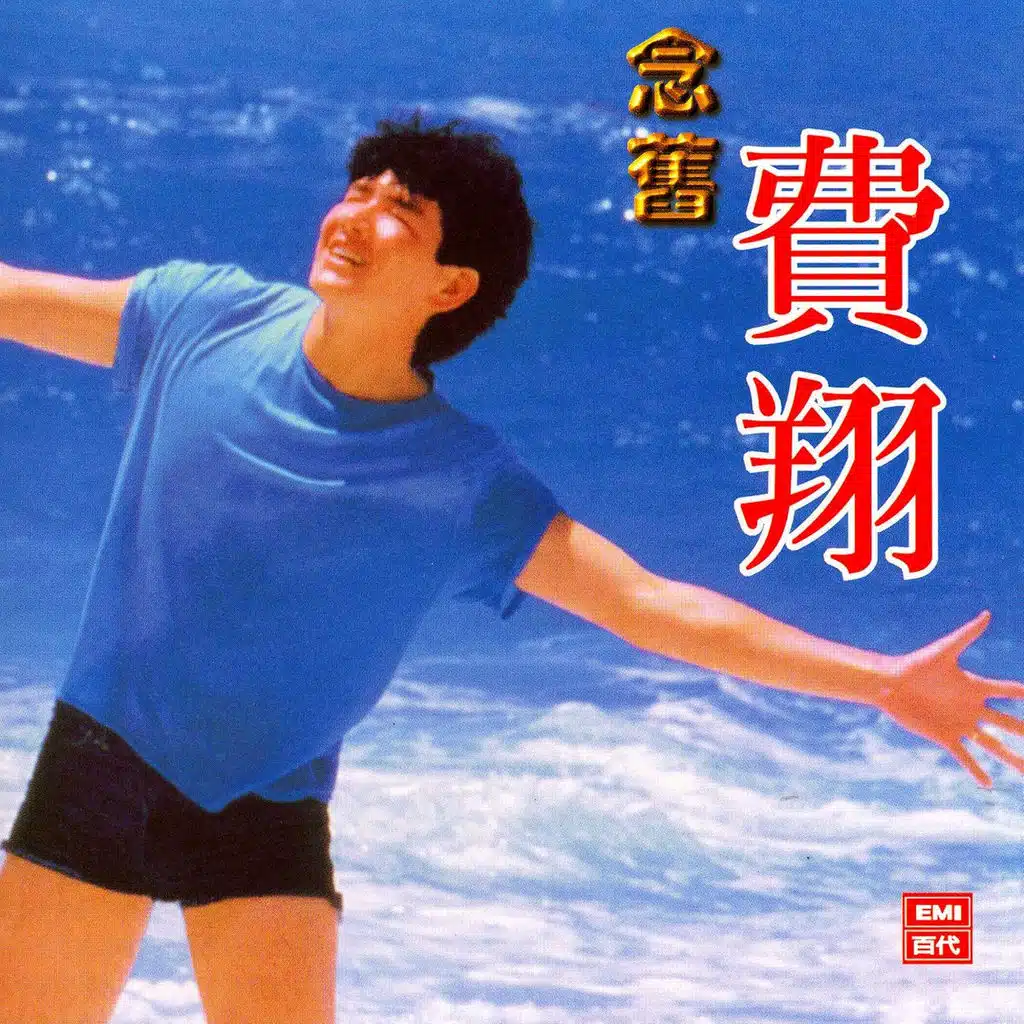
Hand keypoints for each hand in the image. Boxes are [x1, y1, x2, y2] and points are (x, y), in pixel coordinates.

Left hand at [879, 611, 1023, 786]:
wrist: (890, 683)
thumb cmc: (916, 664)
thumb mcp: (944, 650)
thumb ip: (967, 635)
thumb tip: (987, 614)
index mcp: (975, 687)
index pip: (1009, 691)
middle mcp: (972, 707)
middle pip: (1007, 723)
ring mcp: (960, 723)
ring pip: (992, 744)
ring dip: (1010, 758)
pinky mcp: (944, 736)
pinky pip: (964, 756)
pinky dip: (975, 769)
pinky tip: (987, 783)